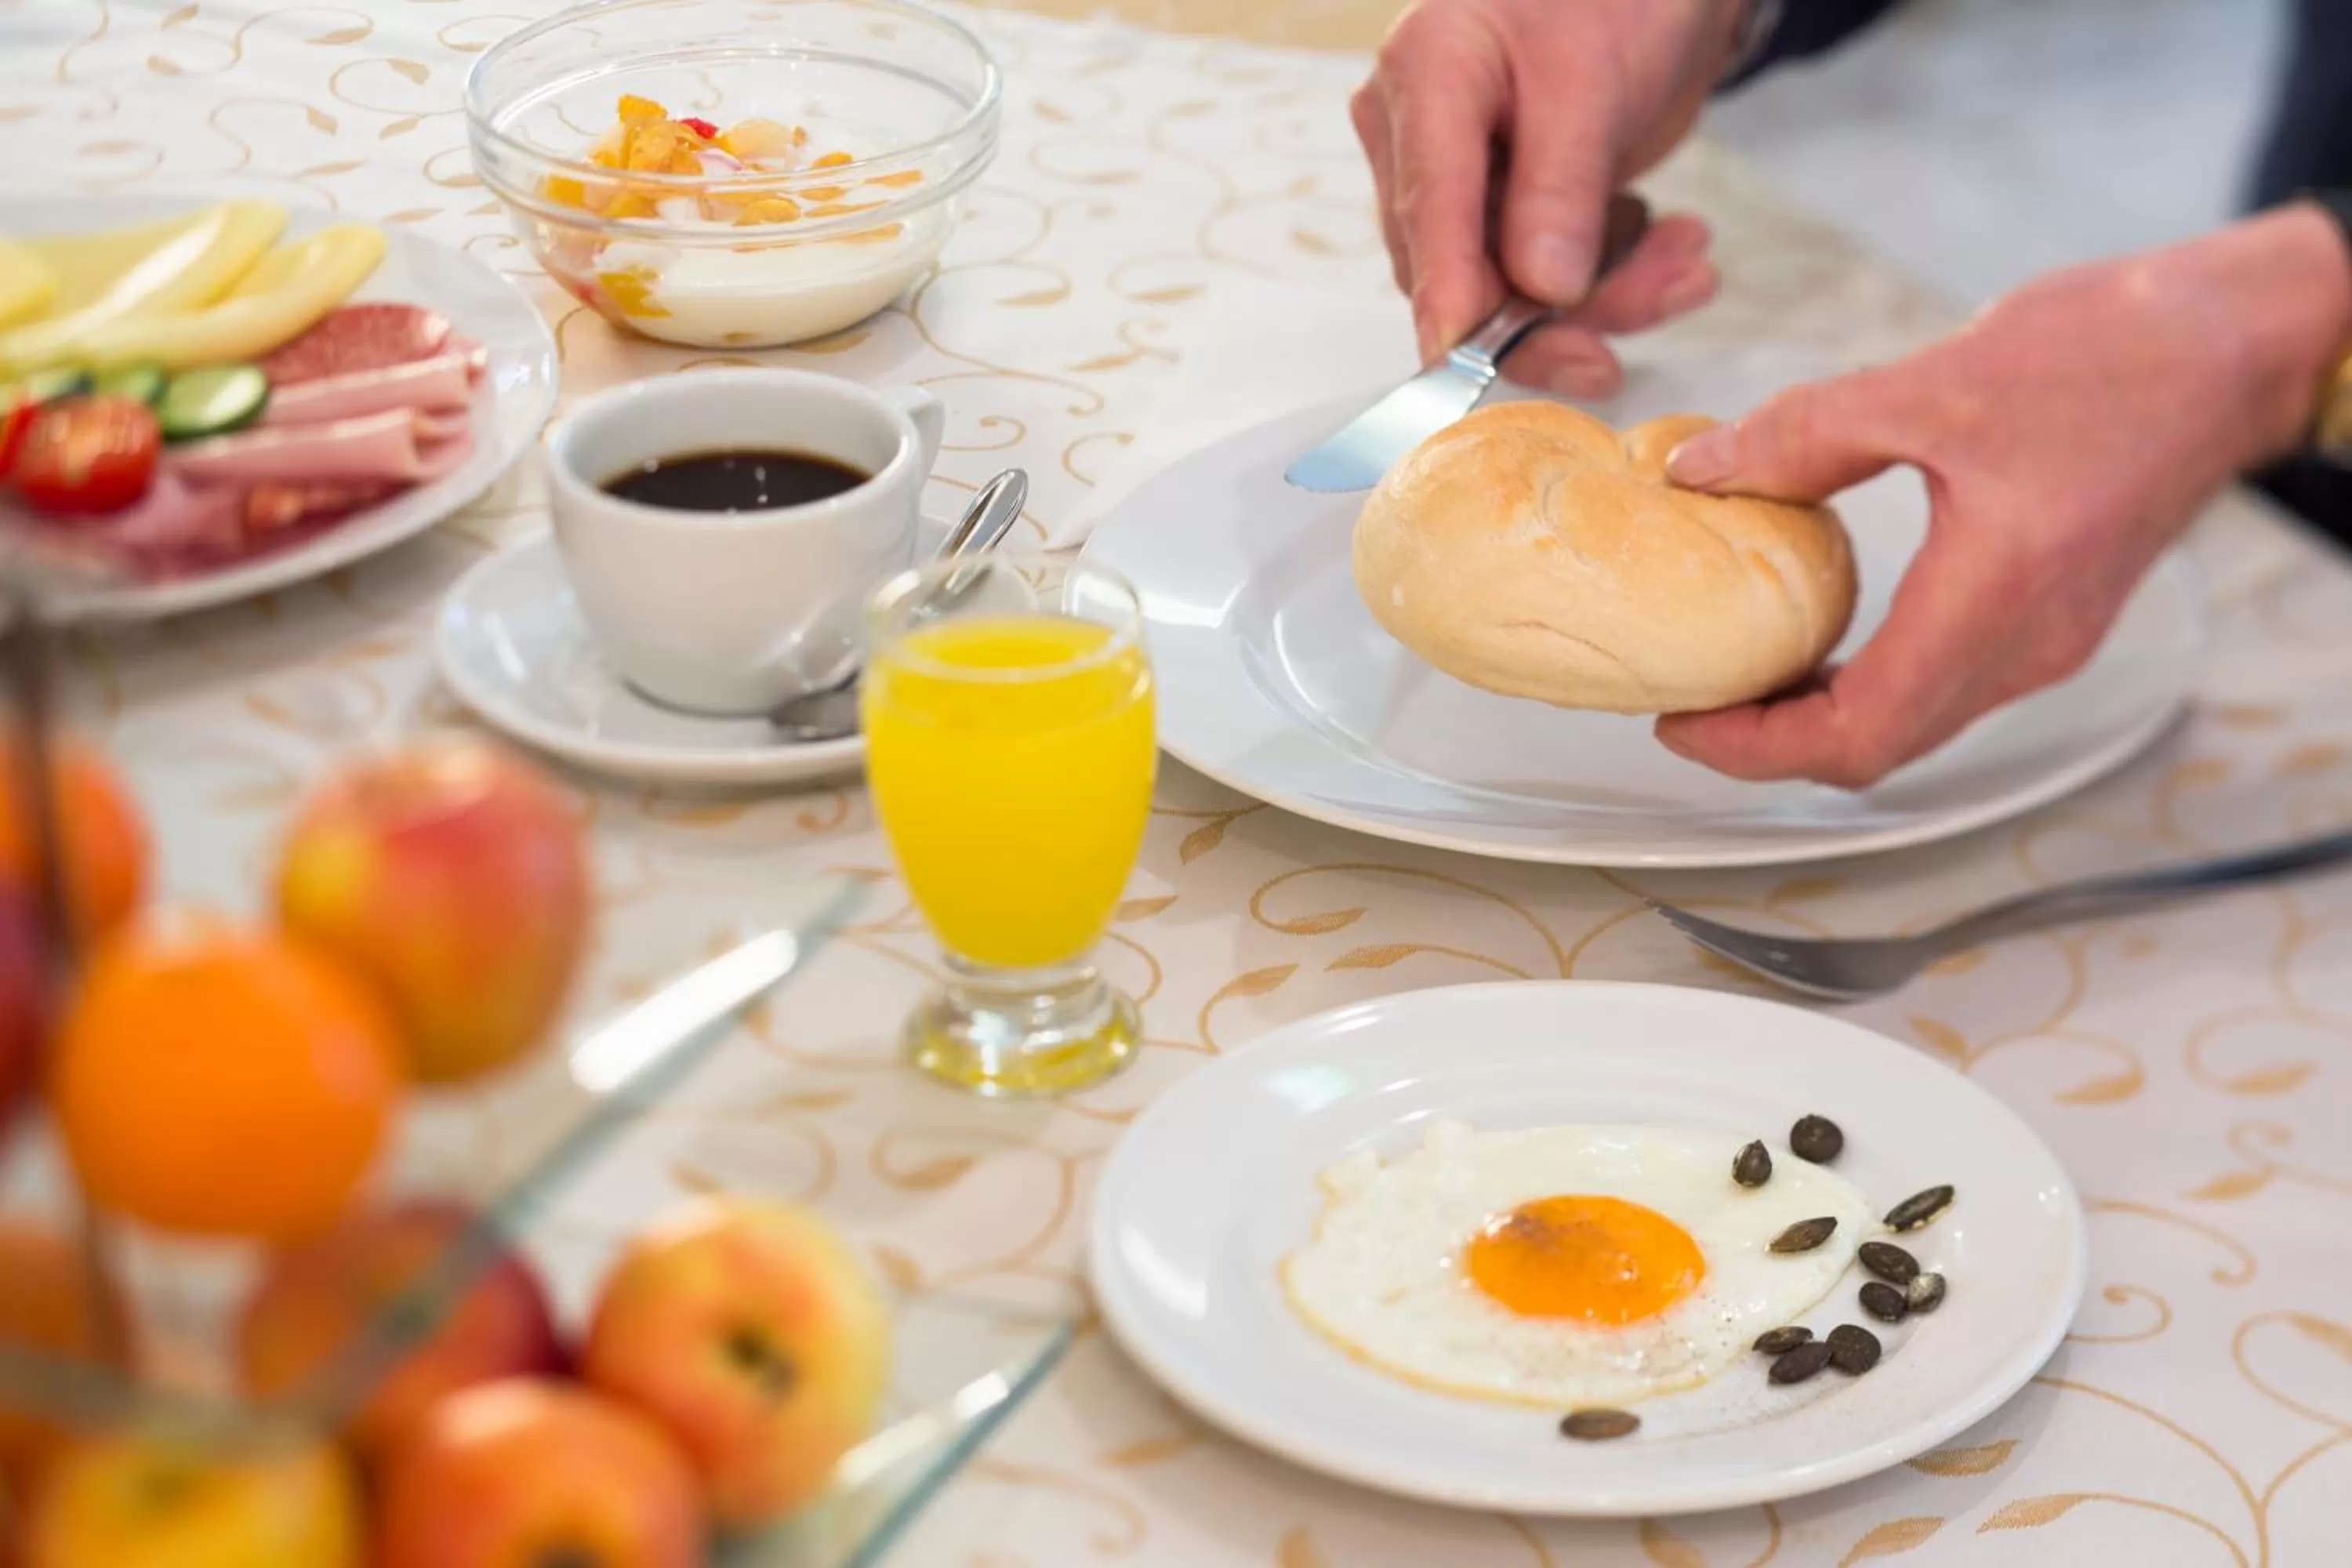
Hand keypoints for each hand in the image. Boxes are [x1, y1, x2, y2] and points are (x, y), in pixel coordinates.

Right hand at [1351, 0, 1745, 392]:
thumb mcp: (1596, 81)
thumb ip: (1561, 187)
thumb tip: (1540, 290)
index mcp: (1424, 79)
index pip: (1426, 209)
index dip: (1447, 292)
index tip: (1464, 359)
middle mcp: (1420, 137)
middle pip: (1466, 268)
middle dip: (1571, 303)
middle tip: (1673, 291)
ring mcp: (1460, 179)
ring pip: (1511, 288)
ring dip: (1611, 294)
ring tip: (1690, 263)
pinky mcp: (1502, 209)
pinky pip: (1543, 277)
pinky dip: (1613, 277)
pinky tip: (1668, 244)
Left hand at [1657, 204, 2351, 787]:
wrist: (2241, 342)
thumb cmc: (2119, 351)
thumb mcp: (1936, 381)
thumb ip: (1807, 433)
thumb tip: (1700, 469)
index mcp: (1996, 598)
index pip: (1857, 734)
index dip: (1754, 749)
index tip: (1681, 723)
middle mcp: (2027, 644)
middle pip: (1878, 749)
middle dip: (1772, 743)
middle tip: (1692, 703)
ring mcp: (2047, 639)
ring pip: (1912, 722)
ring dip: (1820, 715)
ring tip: (1740, 671)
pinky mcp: (2054, 616)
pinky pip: (1944, 682)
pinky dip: (1869, 679)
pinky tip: (1819, 633)